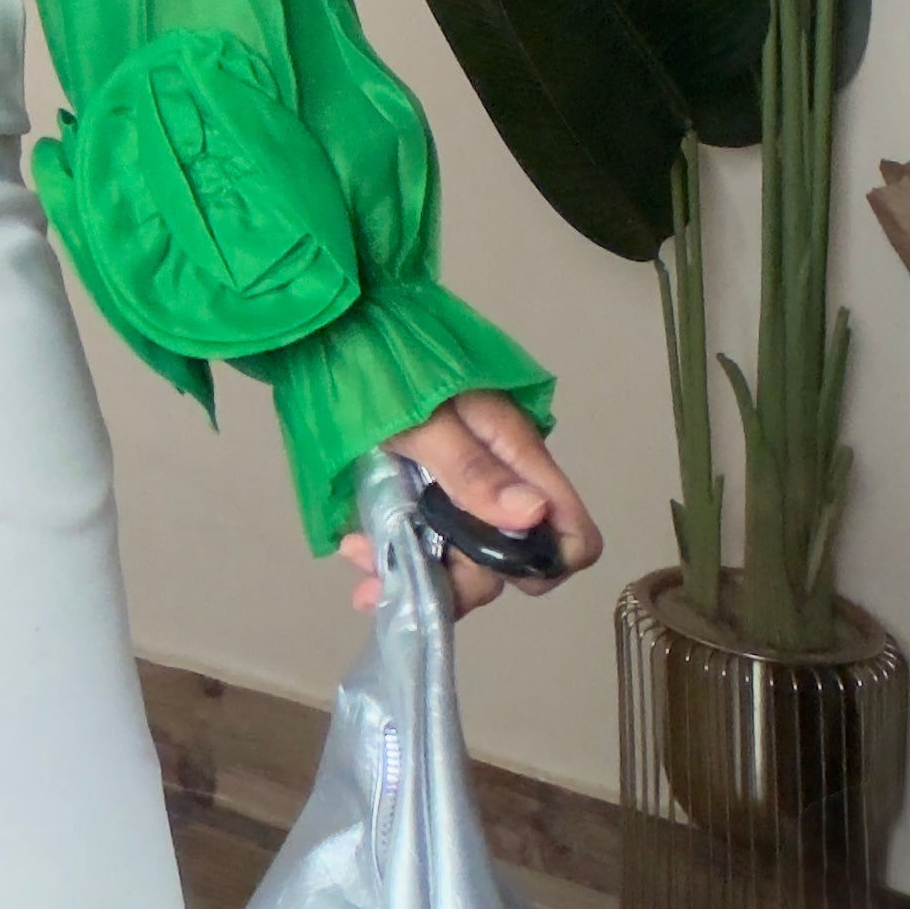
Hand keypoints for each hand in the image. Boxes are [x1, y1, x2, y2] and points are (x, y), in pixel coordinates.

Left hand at [336, 387, 598, 619]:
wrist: (338, 327)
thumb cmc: (381, 361)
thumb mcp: (423, 416)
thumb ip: (472, 469)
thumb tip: (535, 517)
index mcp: (514, 455)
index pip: (571, 531)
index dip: (548, 562)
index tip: (492, 569)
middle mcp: (498, 481)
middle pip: (510, 561)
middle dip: (459, 580)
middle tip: (396, 571)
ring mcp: (460, 488)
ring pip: (462, 559)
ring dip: (418, 572)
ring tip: (358, 554)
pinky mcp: (424, 491)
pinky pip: (424, 541)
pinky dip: (397, 556)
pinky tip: (357, 548)